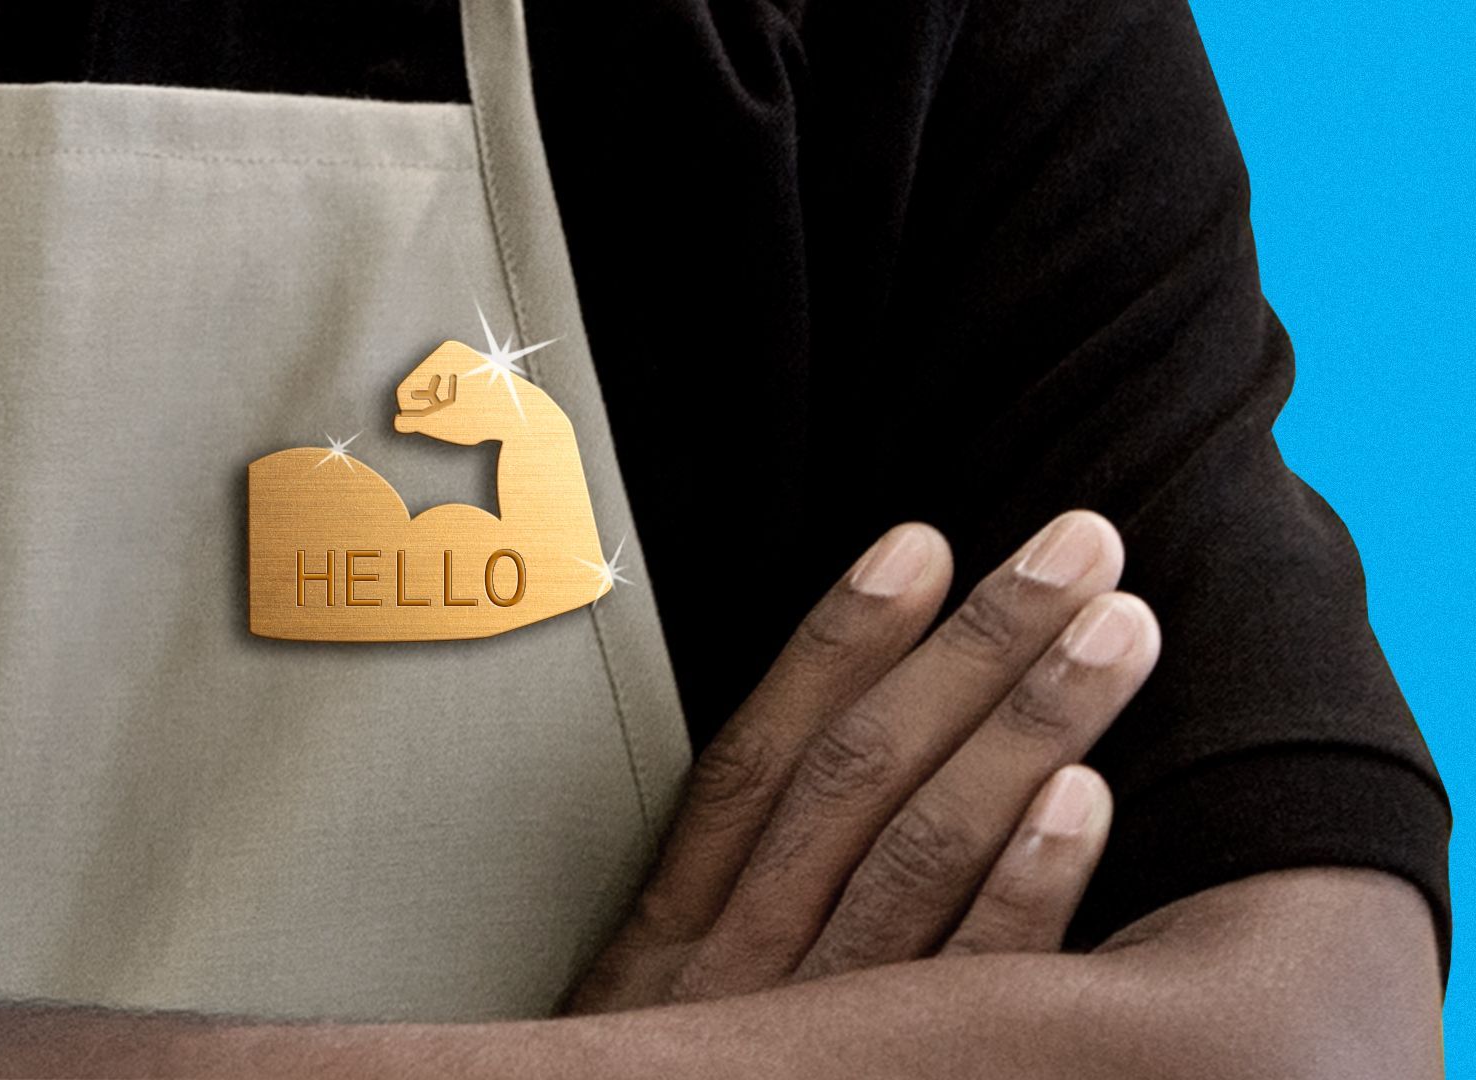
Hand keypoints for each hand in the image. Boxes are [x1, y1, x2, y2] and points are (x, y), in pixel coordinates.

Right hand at [570, 510, 1161, 1011]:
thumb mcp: (650, 985)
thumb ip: (721, 879)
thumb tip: (823, 731)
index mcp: (673, 930)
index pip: (762, 752)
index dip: (841, 639)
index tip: (921, 539)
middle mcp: (742, 969)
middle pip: (861, 777)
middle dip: (975, 649)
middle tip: (1075, 545)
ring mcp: (820, 1035)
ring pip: (922, 856)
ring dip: (1028, 733)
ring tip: (1114, 631)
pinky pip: (970, 992)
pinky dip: (1027, 892)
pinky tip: (1089, 802)